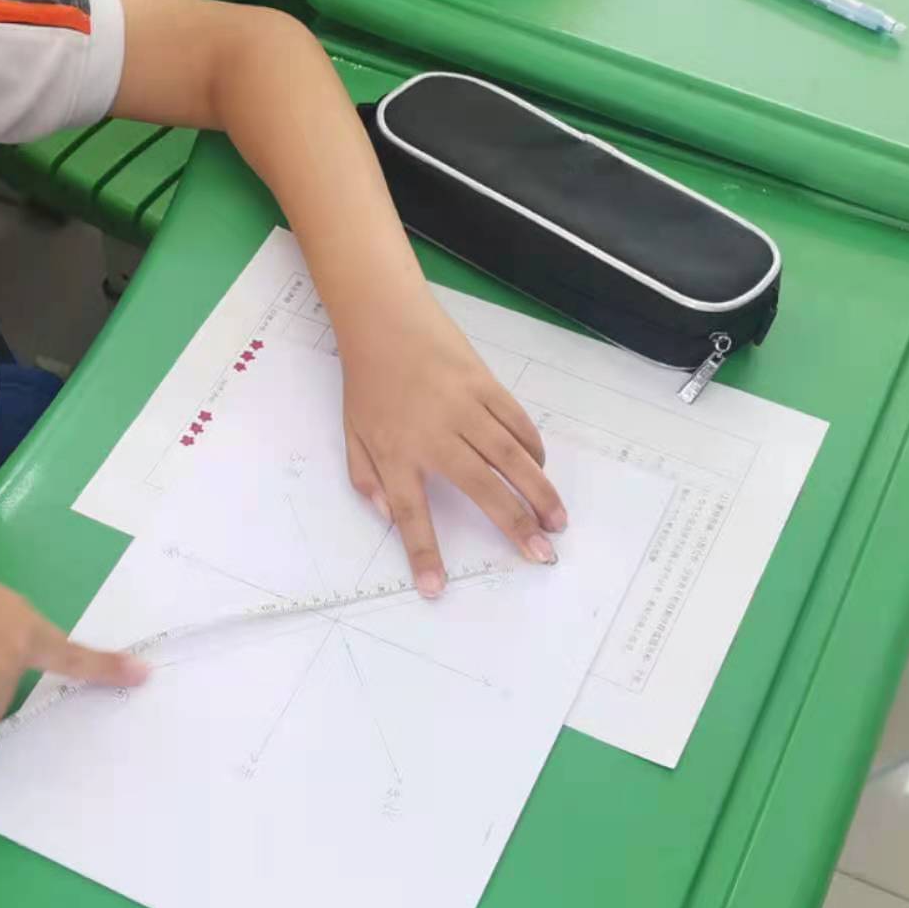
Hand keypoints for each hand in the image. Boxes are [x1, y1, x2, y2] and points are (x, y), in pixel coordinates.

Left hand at [338, 303, 566, 594]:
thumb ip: (365, 479)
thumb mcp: (351, 434)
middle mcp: (434, 435)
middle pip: (482, 488)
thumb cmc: (367, 380)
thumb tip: (385, 517)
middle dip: (514, 525)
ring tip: (558, 520)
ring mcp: (464, 408)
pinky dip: (533, 447)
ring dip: (539, 491)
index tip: (436, 588)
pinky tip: (542, 469)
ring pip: (510, 457)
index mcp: (395, 453)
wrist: (383, 319)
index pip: (409, 514)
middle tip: (542, 554)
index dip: (423, 553)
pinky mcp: (485, 384)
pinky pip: (516, 422)